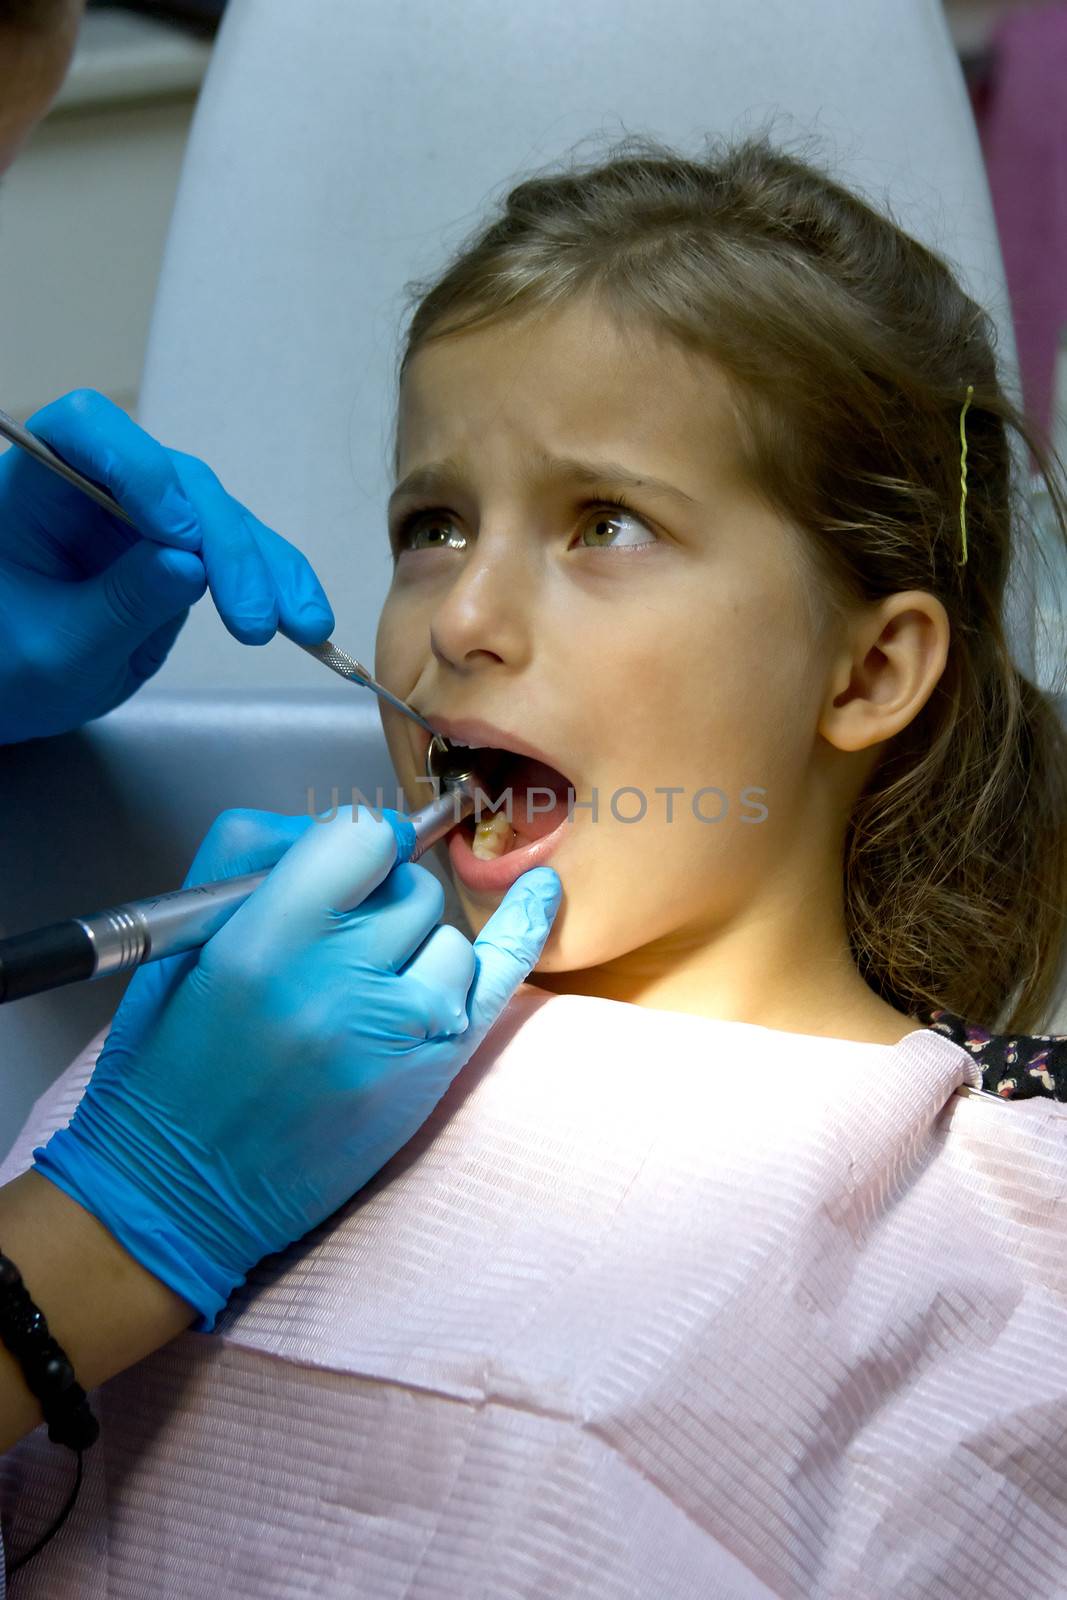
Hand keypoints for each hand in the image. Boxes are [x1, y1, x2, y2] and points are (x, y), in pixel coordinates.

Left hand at [0, 389, 335, 741]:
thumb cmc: (8, 668)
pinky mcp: (181, 551)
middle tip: (250, 618)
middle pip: (176, 481)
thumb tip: (192, 566)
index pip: (85, 431)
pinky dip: (275, 585)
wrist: (14, 694)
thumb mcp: (58, 650)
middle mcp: (94, 488)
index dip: (137, 467)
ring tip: (300, 628)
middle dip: (225, 547)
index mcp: (36, 489)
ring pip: (220, 517)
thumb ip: (122, 604)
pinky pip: (237, 555)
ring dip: (266, 569)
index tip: (179, 531)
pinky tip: (307, 621)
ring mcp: (143, 517)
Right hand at [31, 805, 561, 1330]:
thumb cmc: (171, 1066)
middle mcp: (337, 982)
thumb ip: (253, 857)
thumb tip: (343, 836)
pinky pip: (496, 978)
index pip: (361, 835)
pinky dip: (521, 930)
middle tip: (329, 946)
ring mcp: (395, 1030)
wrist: (183, 1191)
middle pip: (410, 887)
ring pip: (446, 935)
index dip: (356, 842)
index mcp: (263, 941)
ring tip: (351, 992)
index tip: (343, 862)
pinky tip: (541, 893)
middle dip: (377, 902)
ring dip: (410, 947)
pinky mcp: (430, 1073)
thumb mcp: (176, 940)